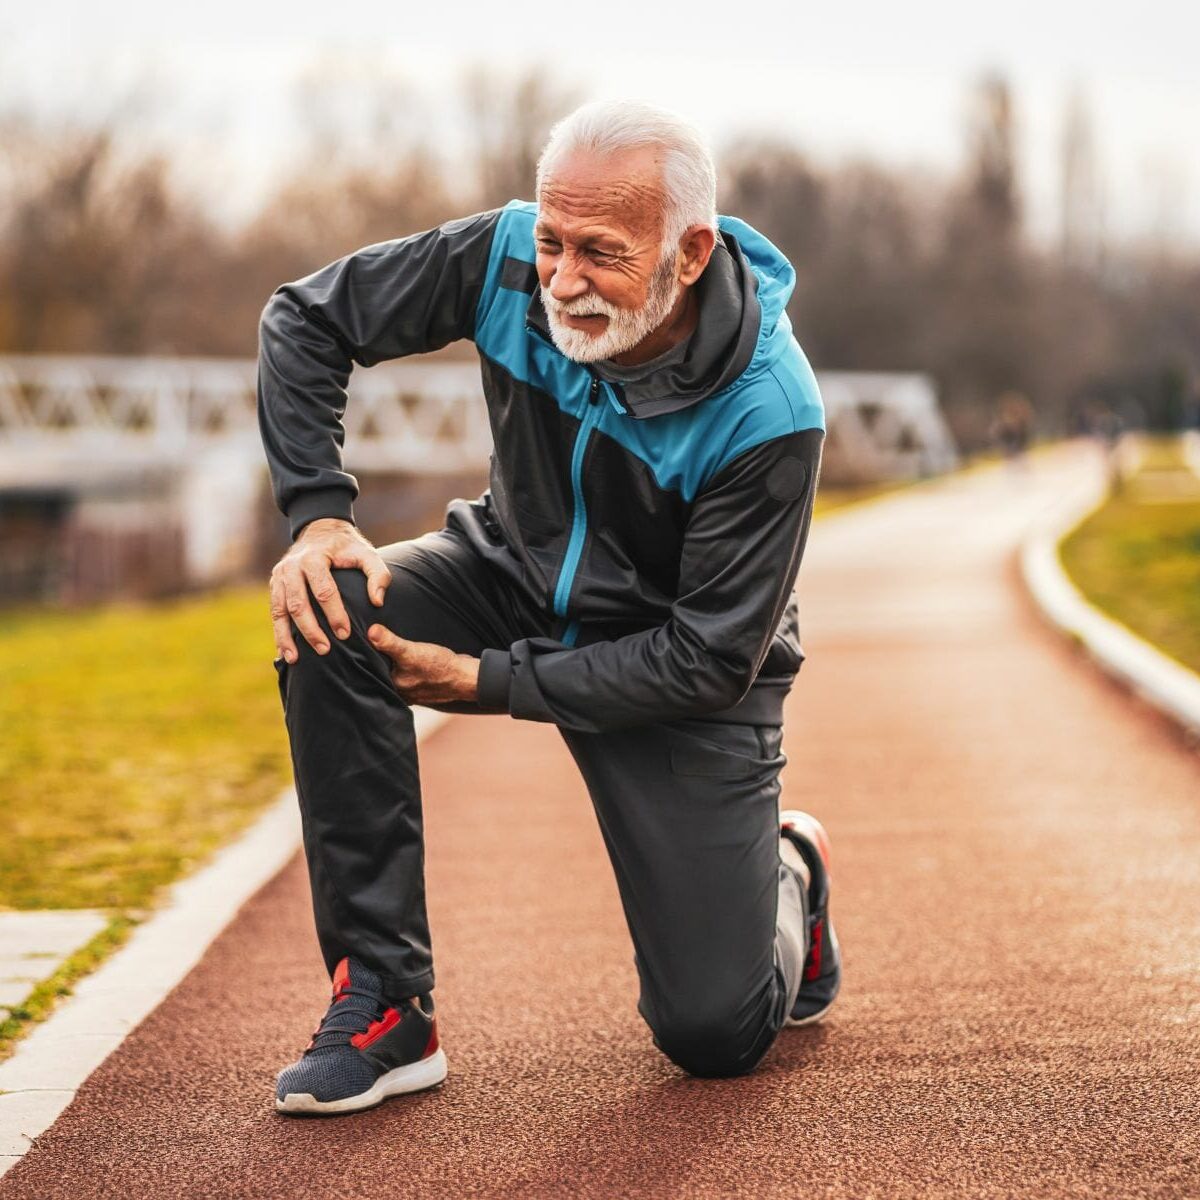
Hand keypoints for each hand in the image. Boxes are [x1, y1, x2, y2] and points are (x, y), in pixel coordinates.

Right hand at [270, 518, 390, 661]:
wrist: (320, 529)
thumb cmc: (347, 547)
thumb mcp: (367, 554)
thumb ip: (378, 575)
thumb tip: (377, 602)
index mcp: (313, 558)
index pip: (324, 591)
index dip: (334, 614)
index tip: (345, 634)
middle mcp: (291, 567)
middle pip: (298, 604)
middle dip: (311, 630)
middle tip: (325, 650)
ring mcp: (279, 576)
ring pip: (280, 611)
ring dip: (287, 637)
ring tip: (296, 659)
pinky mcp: (275, 585)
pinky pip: (275, 612)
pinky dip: (279, 632)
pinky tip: (285, 652)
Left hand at [367, 624, 479, 704]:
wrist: (466, 677)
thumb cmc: (440, 667)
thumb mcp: (412, 651)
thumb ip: (390, 642)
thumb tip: (370, 632)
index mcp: (392, 688)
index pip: (371, 672)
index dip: (366, 658)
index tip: (361, 644)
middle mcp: (399, 692)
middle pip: (382, 673)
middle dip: (379, 661)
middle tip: (375, 643)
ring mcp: (411, 691)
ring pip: (395, 674)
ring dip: (393, 664)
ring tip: (391, 649)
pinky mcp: (421, 685)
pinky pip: (407, 675)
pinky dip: (406, 667)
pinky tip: (409, 659)